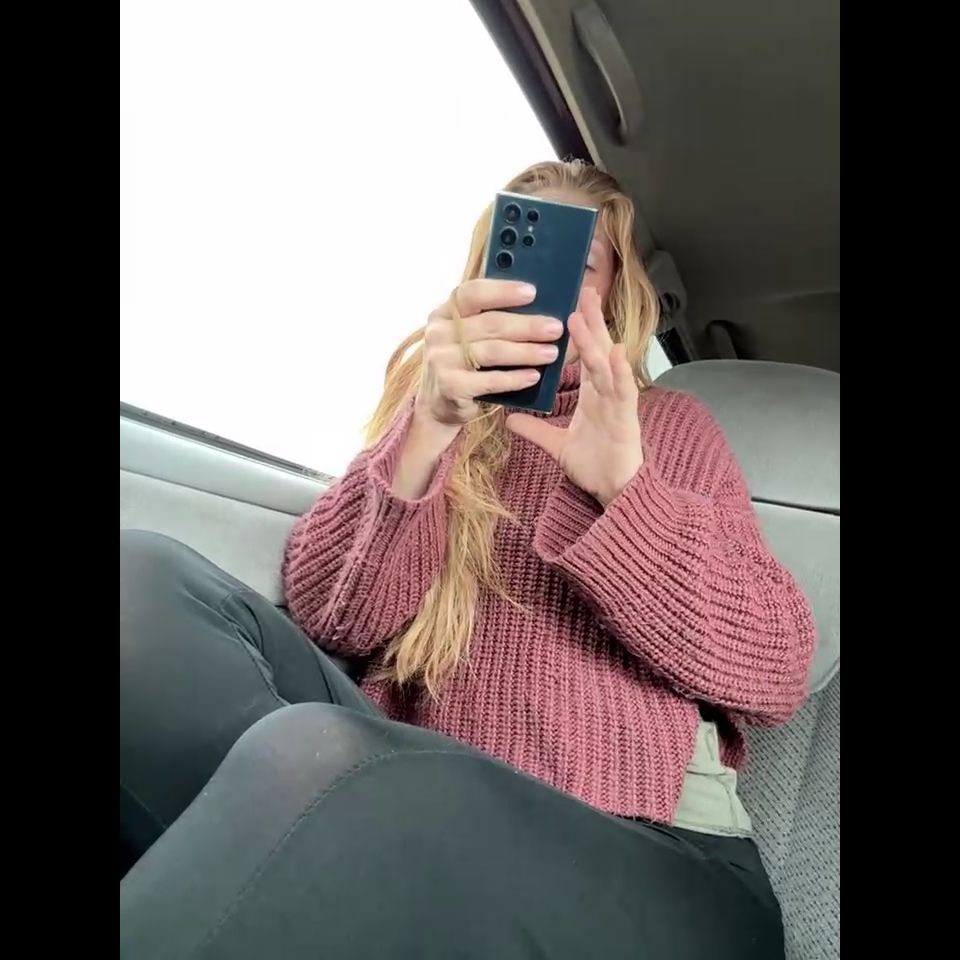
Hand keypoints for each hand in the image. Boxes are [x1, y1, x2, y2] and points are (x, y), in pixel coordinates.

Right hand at [416, 279, 563, 427]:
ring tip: (551, 353)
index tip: (532, 292)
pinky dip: (515, 379)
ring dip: (526, 352)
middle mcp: (439, 333)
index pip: (472, 293)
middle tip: (555, 328)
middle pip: (489, 324)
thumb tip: (542, 311)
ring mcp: (441, 360)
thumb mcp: (472, 337)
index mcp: (446, 312)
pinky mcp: (449, 386)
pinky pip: (489, 380)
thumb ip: (495, 320)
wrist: (441, 404)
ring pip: (492, 351)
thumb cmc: (466, 364)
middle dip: (527, 326)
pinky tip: (534, 376)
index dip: (503, 291)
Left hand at [506, 287, 642, 506]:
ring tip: (583, 315)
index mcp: (593, 394)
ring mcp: (617, 402)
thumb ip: (535, 429)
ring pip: (606, 364)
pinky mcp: (626, 418)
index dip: (579, 331)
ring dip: (596, 339)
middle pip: (598, 349)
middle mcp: (606, 392)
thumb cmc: (594, 465)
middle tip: (582, 290)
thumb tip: (510, 418)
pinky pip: (623, 391)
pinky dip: (619, 372)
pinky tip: (616, 352)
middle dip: (590, 320)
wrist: (614, 491)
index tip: (569, 305)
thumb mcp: (556, 444)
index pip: (585, 355)